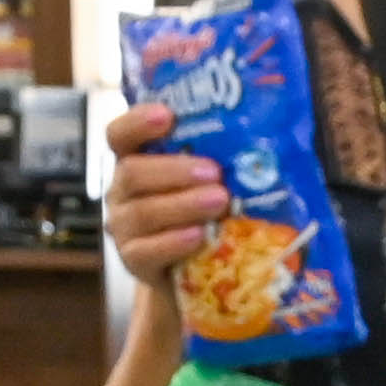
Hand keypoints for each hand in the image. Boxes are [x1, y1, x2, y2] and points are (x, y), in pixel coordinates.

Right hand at [103, 108, 222, 277]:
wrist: (198, 269)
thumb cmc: (205, 211)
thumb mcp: (206, 180)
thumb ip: (218, 156)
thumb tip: (265, 136)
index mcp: (134, 160)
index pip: (120, 134)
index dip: (138, 123)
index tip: (167, 116)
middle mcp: (122, 190)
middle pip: (132, 173)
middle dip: (175, 170)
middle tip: (214, 172)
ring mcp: (124, 227)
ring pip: (142, 212)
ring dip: (183, 205)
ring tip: (219, 202)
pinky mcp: (133, 261)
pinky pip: (146, 251)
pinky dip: (173, 242)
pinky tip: (199, 235)